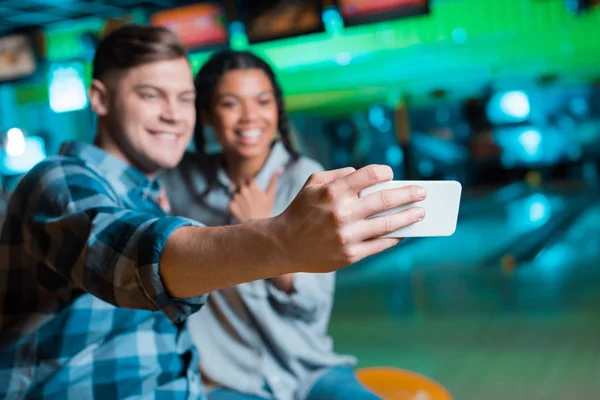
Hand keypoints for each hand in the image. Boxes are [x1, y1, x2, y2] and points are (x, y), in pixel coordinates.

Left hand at [229, 170, 281, 222]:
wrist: (259, 224)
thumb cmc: (266, 209)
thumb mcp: (271, 194)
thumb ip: (273, 180)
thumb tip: (280, 168)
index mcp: (252, 186)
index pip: (246, 178)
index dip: (248, 183)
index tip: (251, 189)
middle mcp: (243, 190)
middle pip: (240, 185)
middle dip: (243, 189)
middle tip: (248, 199)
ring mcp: (236, 198)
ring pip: (235, 193)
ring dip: (238, 197)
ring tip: (246, 206)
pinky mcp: (230, 205)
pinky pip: (230, 202)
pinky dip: (234, 205)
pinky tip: (241, 210)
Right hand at [271, 165, 425, 272]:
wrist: (283, 245)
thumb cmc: (300, 210)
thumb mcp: (312, 184)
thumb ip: (338, 175)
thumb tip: (365, 176)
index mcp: (333, 191)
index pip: (370, 175)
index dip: (385, 173)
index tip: (391, 175)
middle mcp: (342, 213)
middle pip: (385, 199)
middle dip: (409, 194)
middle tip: (422, 193)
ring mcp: (347, 236)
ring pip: (387, 224)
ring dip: (408, 217)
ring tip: (421, 213)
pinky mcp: (350, 255)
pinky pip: (379, 244)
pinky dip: (394, 237)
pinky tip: (402, 232)